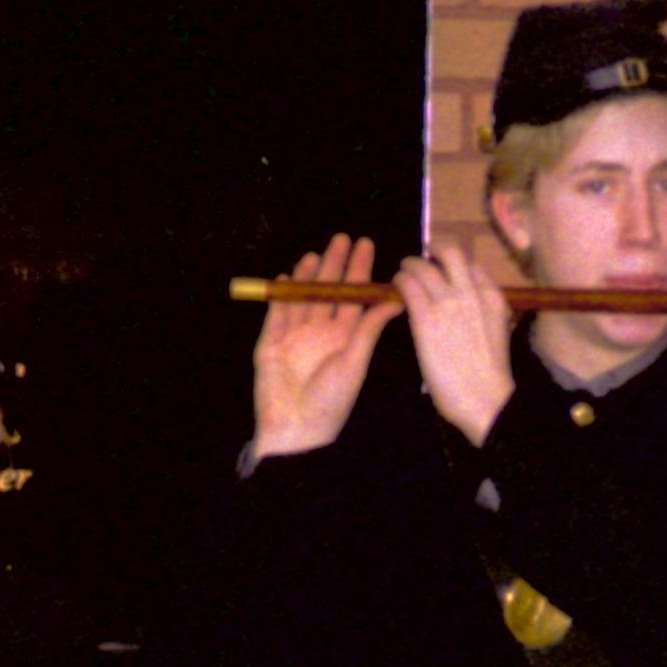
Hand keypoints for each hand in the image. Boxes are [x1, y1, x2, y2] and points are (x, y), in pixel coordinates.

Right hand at [250, 234, 398, 459]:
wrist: (295, 428)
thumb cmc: (331, 400)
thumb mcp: (355, 361)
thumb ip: (369, 328)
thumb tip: (396, 298)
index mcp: (345, 339)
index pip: (354, 298)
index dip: (359, 272)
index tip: (366, 245)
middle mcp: (321, 334)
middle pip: (328, 292)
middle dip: (335, 265)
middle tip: (343, 238)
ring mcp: (294, 337)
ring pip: (302, 298)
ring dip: (309, 275)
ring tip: (317, 252)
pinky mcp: (270, 343)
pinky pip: (276, 314)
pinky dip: (280, 295)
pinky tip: (287, 275)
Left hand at [396, 241, 514, 445]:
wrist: (484, 398)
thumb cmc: (489, 376)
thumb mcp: (496, 333)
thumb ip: (482, 314)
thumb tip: (464, 310)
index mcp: (492, 296)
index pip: (472, 266)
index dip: (455, 266)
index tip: (444, 273)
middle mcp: (472, 291)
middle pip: (451, 251)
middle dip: (433, 252)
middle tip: (421, 262)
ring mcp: (448, 301)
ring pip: (423, 266)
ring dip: (410, 266)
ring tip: (402, 273)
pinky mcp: (426, 316)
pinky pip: (408, 285)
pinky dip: (399, 281)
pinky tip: (395, 287)